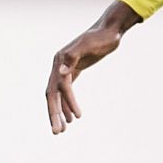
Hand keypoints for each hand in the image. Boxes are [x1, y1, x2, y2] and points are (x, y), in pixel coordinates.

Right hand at [47, 1, 141, 133]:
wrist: (110, 29)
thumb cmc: (102, 37)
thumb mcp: (89, 45)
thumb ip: (73, 56)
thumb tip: (59, 71)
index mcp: (60, 59)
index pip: (60, 86)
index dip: (67, 102)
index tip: (78, 117)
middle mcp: (58, 64)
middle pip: (52, 94)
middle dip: (54, 114)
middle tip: (57, 133)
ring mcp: (64, 68)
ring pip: (58, 95)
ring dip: (60, 113)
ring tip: (63, 130)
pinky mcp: (73, 70)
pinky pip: (66, 91)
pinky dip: (68, 104)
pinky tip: (72, 117)